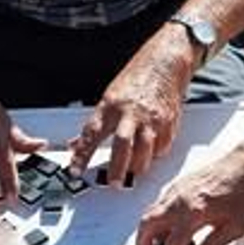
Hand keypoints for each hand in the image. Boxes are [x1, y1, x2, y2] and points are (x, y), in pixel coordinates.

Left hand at [66, 38, 192, 182]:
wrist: (165, 62)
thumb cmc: (137, 77)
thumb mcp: (109, 95)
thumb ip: (97, 123)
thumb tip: (77, 143)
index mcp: (111, 105)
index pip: (92, 133)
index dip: (82, 154)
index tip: (75, 170)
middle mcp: (131, 112)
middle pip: (122, 145)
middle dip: (117, 168)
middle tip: (113, 182)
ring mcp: (151, 118)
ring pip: (145, 151)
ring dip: (137, 166)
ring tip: (132, 171)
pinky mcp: (168, 123)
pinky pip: (161, 148)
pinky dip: (154, 155)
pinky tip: (149, 153)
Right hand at [136, 136, 243, 244]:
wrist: (243, 166)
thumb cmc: (241, 193)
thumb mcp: (234, 228)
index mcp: (194, 214)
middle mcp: (178, 202)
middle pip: (146, 228)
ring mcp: (174, 192)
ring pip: (148, 216)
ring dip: (149, 235)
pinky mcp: (175, 187)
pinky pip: (156, 207)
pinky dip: (156, 221)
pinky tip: (171, 229)